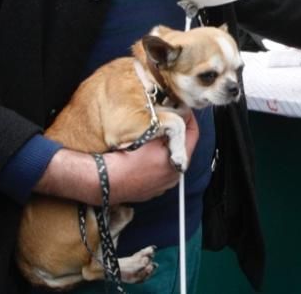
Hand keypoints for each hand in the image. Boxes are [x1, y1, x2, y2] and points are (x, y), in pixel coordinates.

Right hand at [37, 112, 199, 204]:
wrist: (106, 180)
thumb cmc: (127, 158)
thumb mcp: (151, 134)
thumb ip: (170, 124)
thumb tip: (180, 115)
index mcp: (179, 161)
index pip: (194, 134)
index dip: (189, 118)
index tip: (184, 110)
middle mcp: (174, 176)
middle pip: (183, 148)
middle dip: (176, 134)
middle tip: (166, 122)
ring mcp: (163, 185)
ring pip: (170, 160)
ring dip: (165, 148)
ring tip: (152, 138)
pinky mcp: (151, 190)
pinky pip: (159, 171)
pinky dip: (155, 162)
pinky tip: (143, 155)